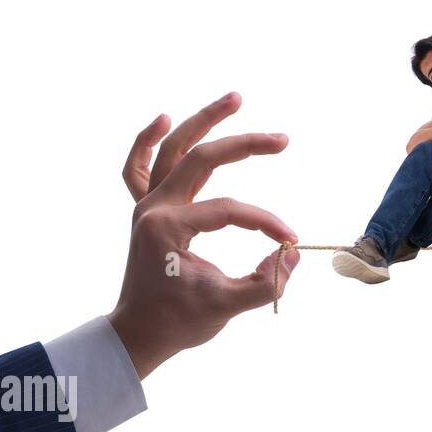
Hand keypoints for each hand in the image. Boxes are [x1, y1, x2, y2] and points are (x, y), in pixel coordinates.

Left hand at [108, 92, 300, 378]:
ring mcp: (146, 205)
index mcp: (168, 228)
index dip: (265, 221)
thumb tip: (293, 252)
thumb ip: (266, 282)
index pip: (228, 210)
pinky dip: (147, 141)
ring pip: (172, 149)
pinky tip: (164, 119)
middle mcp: (153, 208)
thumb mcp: (227, 307)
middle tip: (283, 139)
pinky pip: (138, 167)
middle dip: (244, 145)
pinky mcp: (146, 209)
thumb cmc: (180, 322)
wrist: (139, 334)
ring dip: (202, 121)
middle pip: (201, 159)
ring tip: (236, 97)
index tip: (290, 240)